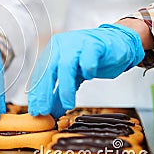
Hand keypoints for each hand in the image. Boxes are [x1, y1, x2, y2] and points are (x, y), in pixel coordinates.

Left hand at [28, 24, 144, 117]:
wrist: (118, 41)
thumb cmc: (94, 57)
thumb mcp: (74, 76)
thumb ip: (61, 92)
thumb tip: (51, 112)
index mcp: (53, 51)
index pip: (40, 74)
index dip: (36, 93)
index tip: (35, 110)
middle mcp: (61, 46)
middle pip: (48, 70)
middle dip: (44, 93)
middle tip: (44, 110)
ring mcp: (77, 43)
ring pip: (65, 66)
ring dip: (65, 88)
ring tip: (68, 104)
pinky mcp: (94, 44)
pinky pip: (87, 59)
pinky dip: (87, 69)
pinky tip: (89, 76)